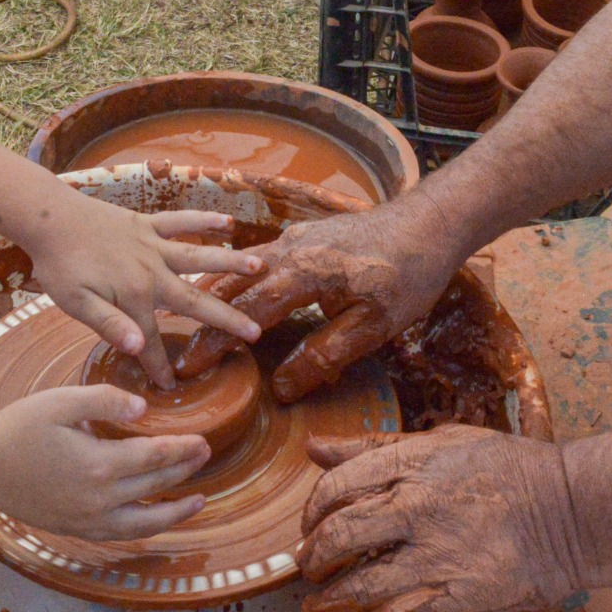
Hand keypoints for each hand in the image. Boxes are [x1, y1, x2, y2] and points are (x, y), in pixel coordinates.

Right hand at [0, 384, 213, 538]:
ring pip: (143, 524)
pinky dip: (143, 530)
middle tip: (206, 456)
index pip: (154, 458)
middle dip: (184, 471)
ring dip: (174, 513)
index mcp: (99, 465)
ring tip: (197, 503)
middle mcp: (98, 500)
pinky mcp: (73, 529)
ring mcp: (86, 520)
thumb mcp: (62, 401)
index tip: (202, 441)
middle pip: (154, 487)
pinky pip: (119, 535)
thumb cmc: (19, 427)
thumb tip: (143, 410)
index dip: (182, 449)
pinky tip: (152, 520)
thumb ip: (105, 400)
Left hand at [22, 195, 264, 388]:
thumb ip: (109, 324)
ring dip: (231, 263)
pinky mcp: (146, 224)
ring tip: (261, 267)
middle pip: (195, 301)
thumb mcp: (74, 303)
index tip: (172, 387)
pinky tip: (228, 222)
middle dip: (226, 318)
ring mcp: (153, 245)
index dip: (160, 367)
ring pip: (200, 256)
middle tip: (256, 331)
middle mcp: (153, 272)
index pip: (152, 342)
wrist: (48, 218)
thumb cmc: (58, 265)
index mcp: (134, 297)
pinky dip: (204, 219)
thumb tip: (136, 347)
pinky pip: (181, 221)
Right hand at [172, 203, 463, 400]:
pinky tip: (230, 290)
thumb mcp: (373, 326)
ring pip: (240, 269)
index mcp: (303, 273)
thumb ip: (325, 356)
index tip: (188, 367)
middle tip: (180, 352)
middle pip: (231, 286)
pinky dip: (235, 278)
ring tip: (189, 320)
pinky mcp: (305, 235)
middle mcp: (290, 250)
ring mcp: (296, 238)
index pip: (245, 312)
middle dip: (202, 319)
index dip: (215, 341)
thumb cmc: (408, 275)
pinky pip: (258, 259)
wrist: (431, 222)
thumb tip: (282, 389)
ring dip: (214, 295)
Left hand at [295, 426, 587, 611]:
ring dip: (327, 603)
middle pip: (337, 537)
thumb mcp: (443, 441)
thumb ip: (376, 447)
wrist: (572, 512)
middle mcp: (417, 507)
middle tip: (311, 568)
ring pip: (357, 586)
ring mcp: (435, 555)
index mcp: (412, 464)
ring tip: (318, 609)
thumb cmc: (509, 471)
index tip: (311, 526)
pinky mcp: (456, 597)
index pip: (335, 487)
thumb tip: (315, 447)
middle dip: (313, 559)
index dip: (311, 511)